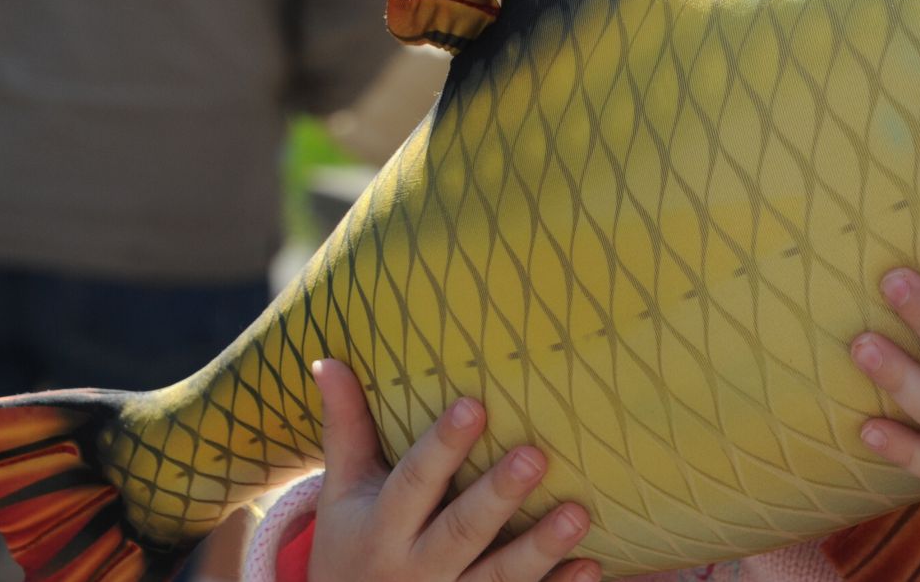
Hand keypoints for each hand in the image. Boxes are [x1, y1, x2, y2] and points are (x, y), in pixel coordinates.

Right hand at [308, 359, 599, 581]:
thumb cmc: (352, 545)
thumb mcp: (343, 493)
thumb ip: (346, 428)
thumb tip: (327, 360)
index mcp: (382, 527)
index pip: (413, 481)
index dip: (442, 446)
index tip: (475, 405)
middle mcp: (416, 567)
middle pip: (460, 531)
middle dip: (496, 497)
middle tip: (534, 457)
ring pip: (497, 577)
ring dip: (539, 549)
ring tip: (578, 513)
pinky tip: (592, 563)